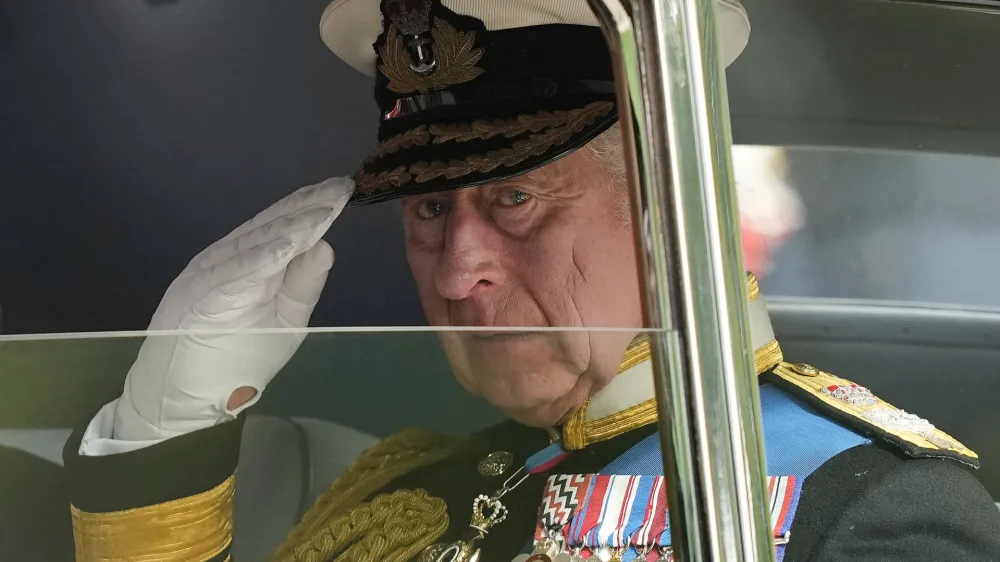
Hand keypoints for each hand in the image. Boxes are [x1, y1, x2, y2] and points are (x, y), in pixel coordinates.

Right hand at [113, 177, 353, 440]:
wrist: (184, 394)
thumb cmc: (236, 358)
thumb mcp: (284, 321)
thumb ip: (302, 285)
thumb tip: (326, 245)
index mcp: (248, 262)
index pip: (282, 228)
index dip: (310, 208)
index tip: (341, 190)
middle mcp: (227, 260)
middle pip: (270, 226)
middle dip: (306, 206)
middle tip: (339, 187)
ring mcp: (210, 275)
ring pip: (255, 243)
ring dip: (290, 225)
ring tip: (322, 210)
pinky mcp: (199, 296)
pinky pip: (234, 273)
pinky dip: (261, 257)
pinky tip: (288, 244)